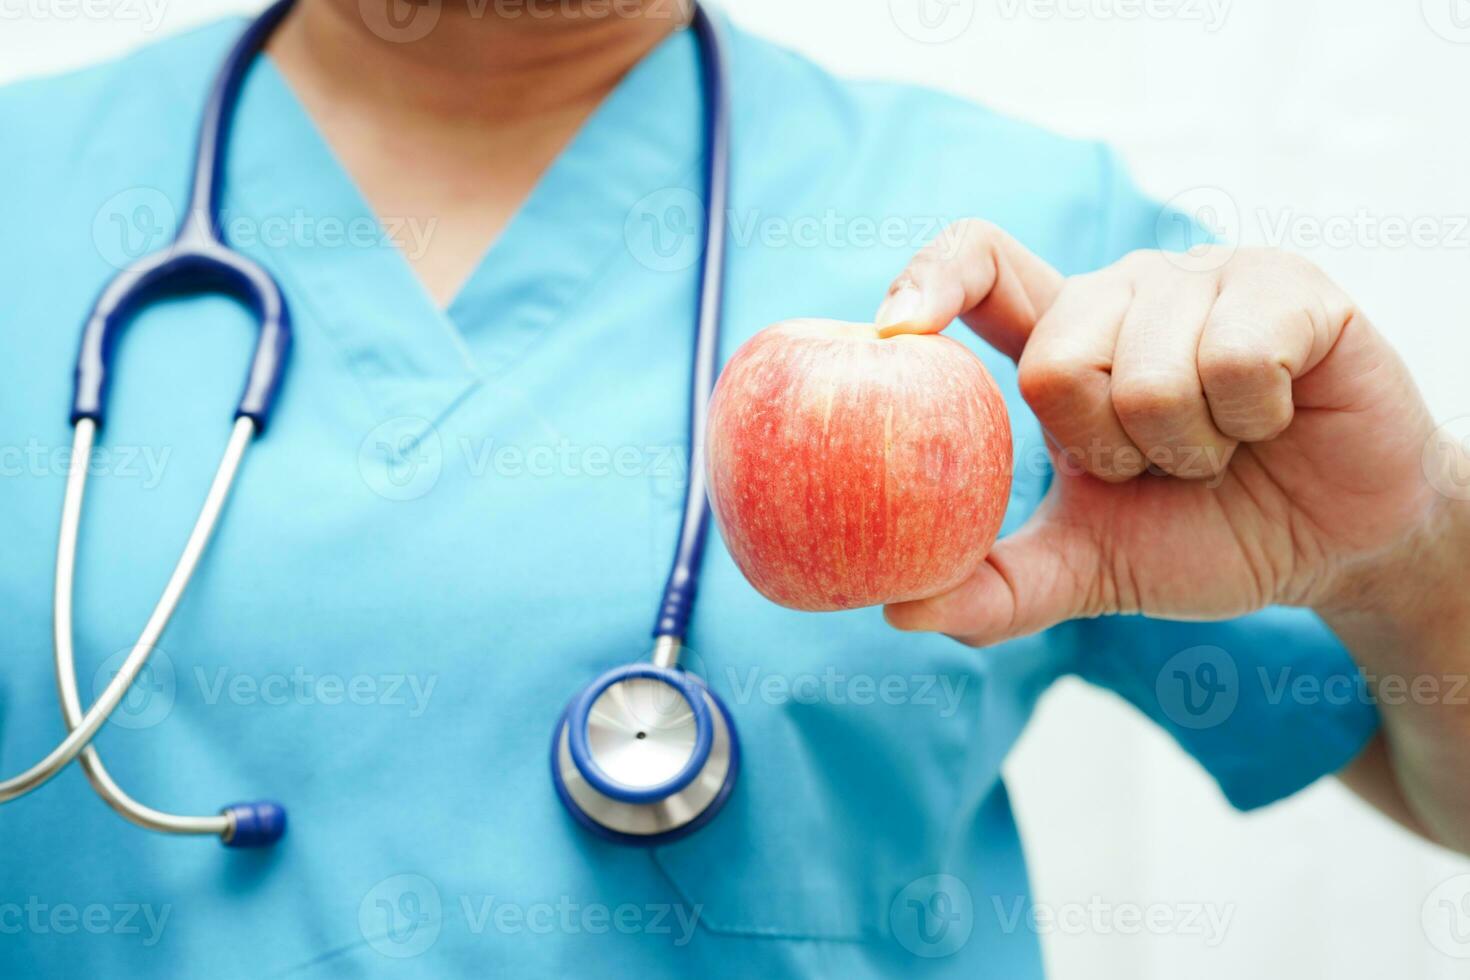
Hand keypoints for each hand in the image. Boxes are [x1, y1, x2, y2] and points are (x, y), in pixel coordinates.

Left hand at [876, 221, 1444, 645]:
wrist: (1334, 547)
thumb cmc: (1202, 537)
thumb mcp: (1088, 568)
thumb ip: (996, 585)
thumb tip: (897, 609)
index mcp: (1063, 338)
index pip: (980, 265)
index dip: (932, 280)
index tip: (894, 333)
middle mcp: (1122, 292)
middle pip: (1054, 360)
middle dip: (1104, 450)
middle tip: (1154, 467)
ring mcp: (1204, 279)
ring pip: (1147, 370)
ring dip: (1186, 446)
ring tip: (1221, 447)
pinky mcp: (1287, 287)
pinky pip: (1234, 359)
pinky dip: (1252, 421)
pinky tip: (1272, 420)